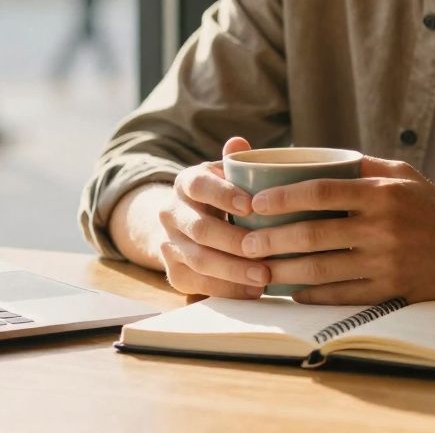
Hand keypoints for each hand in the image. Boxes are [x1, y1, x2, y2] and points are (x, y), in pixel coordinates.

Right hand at [157, 137, 272, 297]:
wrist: (187, 223)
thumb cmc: (222, 196)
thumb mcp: (227, 175)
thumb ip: (236, 161)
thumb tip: (239, 142)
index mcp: (186, 183)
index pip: (199, 185)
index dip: (224, 195)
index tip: (252, 206)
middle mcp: (171, 212)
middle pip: (200, 229)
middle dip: (235, 243)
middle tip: (265, 251)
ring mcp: (169, 243)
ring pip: (198, 260)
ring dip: (233, 271)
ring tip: (264, 277)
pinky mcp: (173, 272)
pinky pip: (197, 284)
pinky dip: (226, 289)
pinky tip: (251, 291)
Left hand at [240, 157, 434, 304]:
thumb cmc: (430, 205)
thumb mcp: (401, 173)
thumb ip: (358, 166)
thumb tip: (308, 159)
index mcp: (381, 193)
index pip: (320, 191)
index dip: (282, 197)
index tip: (255, 202)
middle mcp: (382, 227)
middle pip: (312, 234)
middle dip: (271, 240)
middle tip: (245, 243)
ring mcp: (386, 263)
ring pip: (320, 270)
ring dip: (283, 271)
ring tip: (258, 270)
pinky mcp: (390, 291)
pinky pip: (340, 296)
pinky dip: (311, 294)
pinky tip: (292, 291)